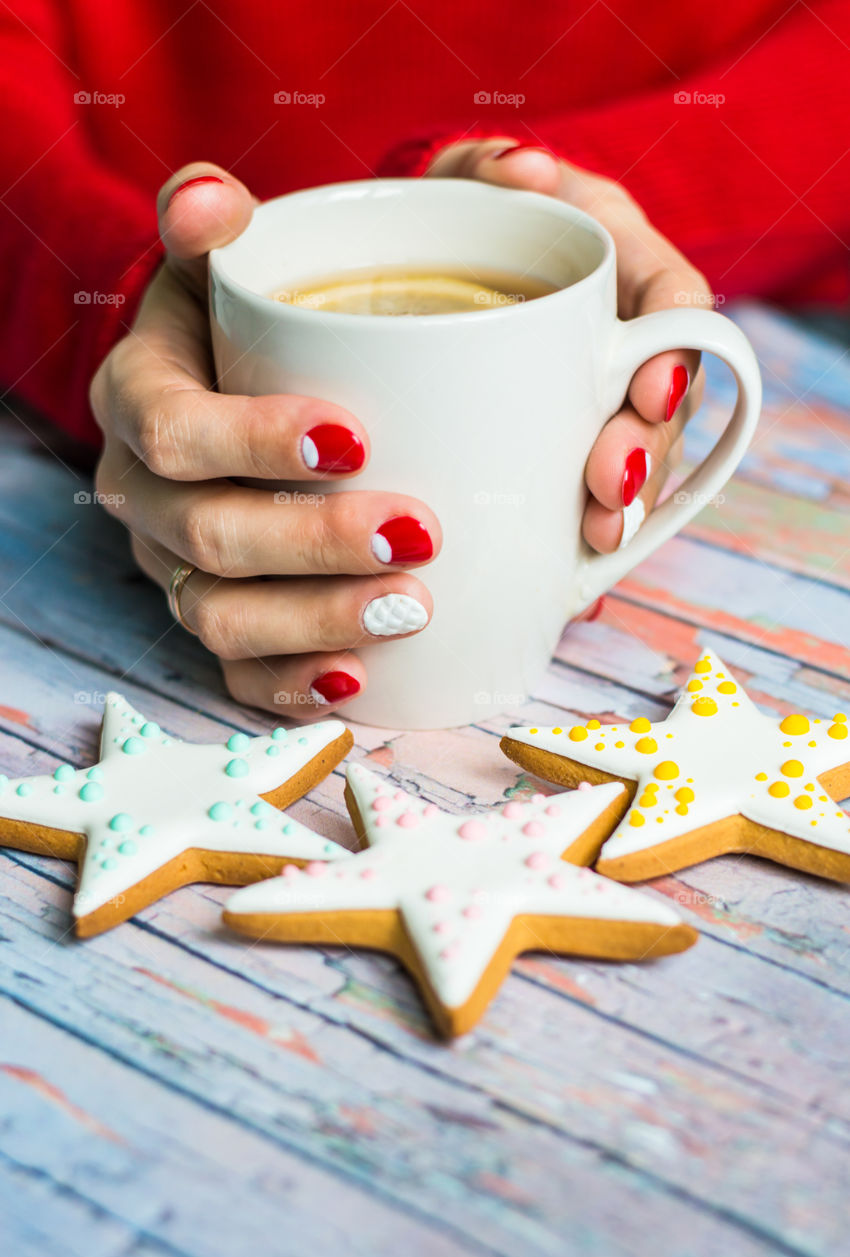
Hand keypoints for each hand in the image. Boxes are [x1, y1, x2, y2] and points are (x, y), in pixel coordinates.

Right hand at [90, 164, 439, 718]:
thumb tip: (207, 202)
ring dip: (318, 619)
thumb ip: (215, 221)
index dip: (252, 442)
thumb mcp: (232, 256)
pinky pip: (238, 675)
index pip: (173, 431)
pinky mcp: (220, 620)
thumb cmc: (253, 320)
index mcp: (142, 398)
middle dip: (313, 542)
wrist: (255, 386)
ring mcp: (179, 567)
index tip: (355, 436)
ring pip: (223, 617)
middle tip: (419, 531)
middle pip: (209, 537)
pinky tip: (362, 678)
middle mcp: (148, 494)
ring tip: (415, 609)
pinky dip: (295, 685)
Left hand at [427, 139, 708, 552]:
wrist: (421, 265)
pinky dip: (584, 531)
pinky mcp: (560, 447)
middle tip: (608, 491)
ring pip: (634, 455)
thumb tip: (520, 170)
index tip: (648, 390)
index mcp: (617, 263)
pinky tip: (575, 568)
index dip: (676, 349)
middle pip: (663, 399)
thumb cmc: (455, 216)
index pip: (673, 299)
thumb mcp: (464, 179)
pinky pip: (588, 492)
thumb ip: (486, 167)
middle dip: (644, 451)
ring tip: (600, 539)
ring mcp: (594, 398)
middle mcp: (619, 338)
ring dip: (624, 505)